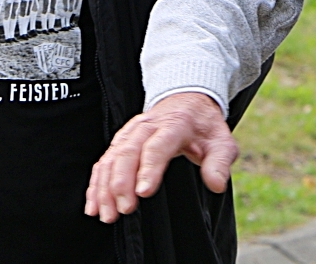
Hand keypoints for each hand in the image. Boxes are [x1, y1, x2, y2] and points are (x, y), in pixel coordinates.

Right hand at [85, 92, 236, 222]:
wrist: (187, 102)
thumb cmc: (203, 126)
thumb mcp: (221, 141)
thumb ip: (219, 163)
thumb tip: (216, 184)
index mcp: (173, 125)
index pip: (158, 147)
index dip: (149, 169)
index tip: (143, 193)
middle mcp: (147, 126)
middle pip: (128, 152)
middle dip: (121, 183)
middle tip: (124, 210)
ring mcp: (131, 133)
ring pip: (112, 158)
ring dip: (105, 187)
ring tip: (107, 214)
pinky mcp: (121, 141)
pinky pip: (104, 161)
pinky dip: (96, 183)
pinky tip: (93, 205)